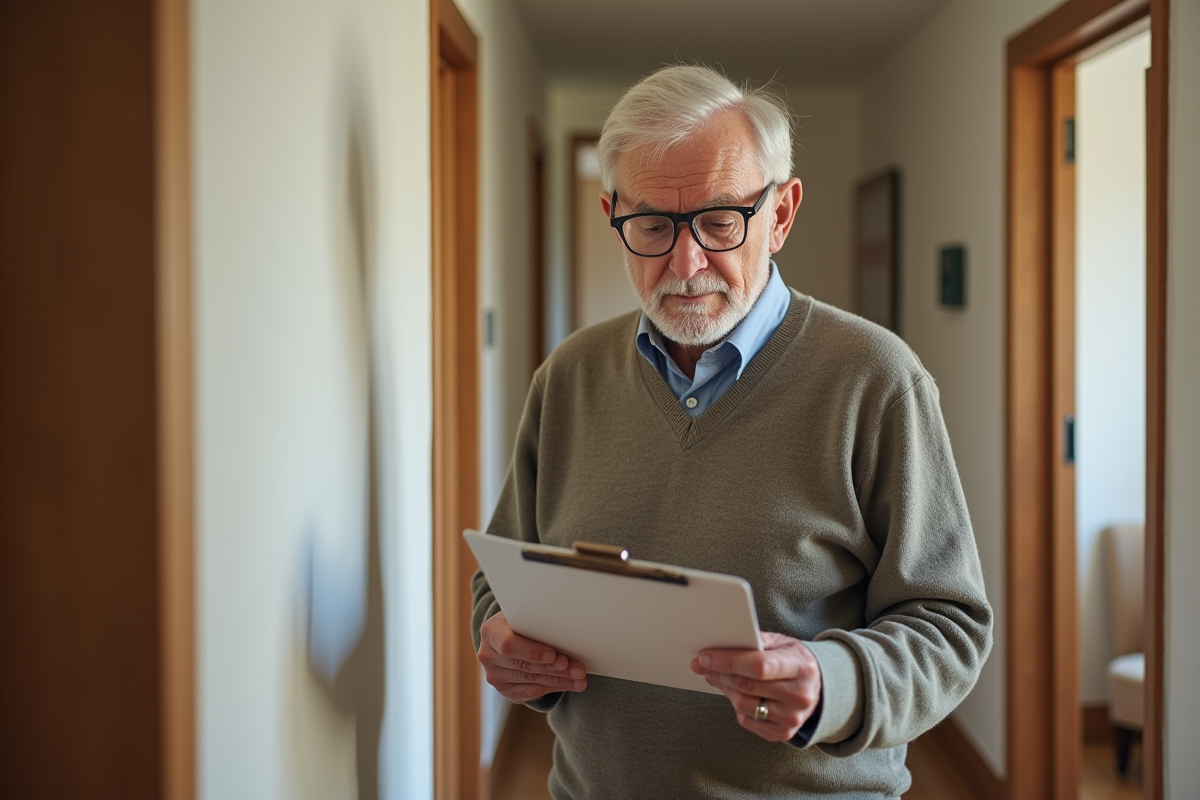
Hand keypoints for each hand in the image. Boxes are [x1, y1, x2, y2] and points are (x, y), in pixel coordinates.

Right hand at [477, 612, 587, 701]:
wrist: (506, 634)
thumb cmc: (521, 620)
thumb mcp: (524, 613)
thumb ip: (536, 619)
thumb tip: (567, 625)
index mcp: (491, 631)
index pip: (508, 644)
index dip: (531, 651)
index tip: (553, 654)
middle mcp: (488, 655)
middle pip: (524, 665)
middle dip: (553, 668)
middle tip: (577, 668)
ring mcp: (494, 675)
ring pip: (531, 680)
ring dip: (560, 679)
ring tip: (580, 676)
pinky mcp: (505, 689)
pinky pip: (532, 691)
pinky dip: (555, 687)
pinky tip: (572, 683)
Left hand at [690, 632, 820, 741]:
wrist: (819, 689)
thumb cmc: (796, 662)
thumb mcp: (783, 643)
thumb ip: (757, 641)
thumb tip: (722, 642)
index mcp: (801, 667)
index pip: (759, 666)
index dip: (729, 661)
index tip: (706, 656)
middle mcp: (799, 695)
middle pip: (747, 685)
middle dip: (719, 673)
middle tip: (702, 664)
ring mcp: (791, 717)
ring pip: (743, 704)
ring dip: (724, 688)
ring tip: (716, 676)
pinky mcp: (782, 733)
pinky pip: (746, 719)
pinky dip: (735, 704)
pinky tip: (734, 692)